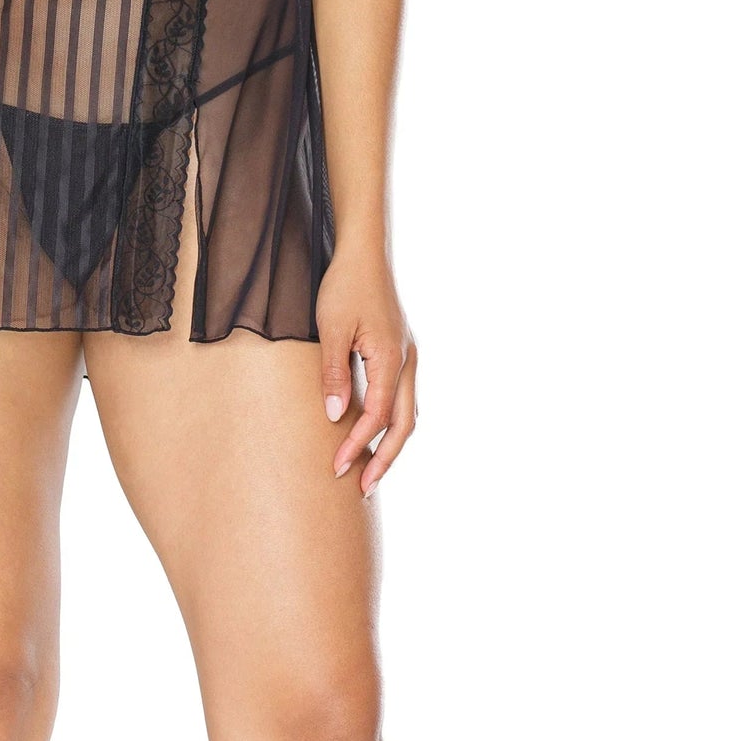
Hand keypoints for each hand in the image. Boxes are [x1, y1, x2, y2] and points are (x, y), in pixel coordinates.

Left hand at [316, 251, 416, 496]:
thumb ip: (333, 373)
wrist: (364, 252)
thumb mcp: (331, 328)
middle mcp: (407, 362)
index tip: (337, 467)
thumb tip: (336, 417)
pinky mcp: (400, 351)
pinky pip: (401, 396)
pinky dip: (391, 421)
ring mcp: (407, 356)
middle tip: (363, 489)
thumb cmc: (345, 285)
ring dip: (390, 443)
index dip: (358, 445)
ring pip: (408, 412)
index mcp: (392, 358)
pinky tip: (372, 429)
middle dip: (385, 460)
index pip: (378, 416)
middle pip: (404, 425)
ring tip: (369, 470)